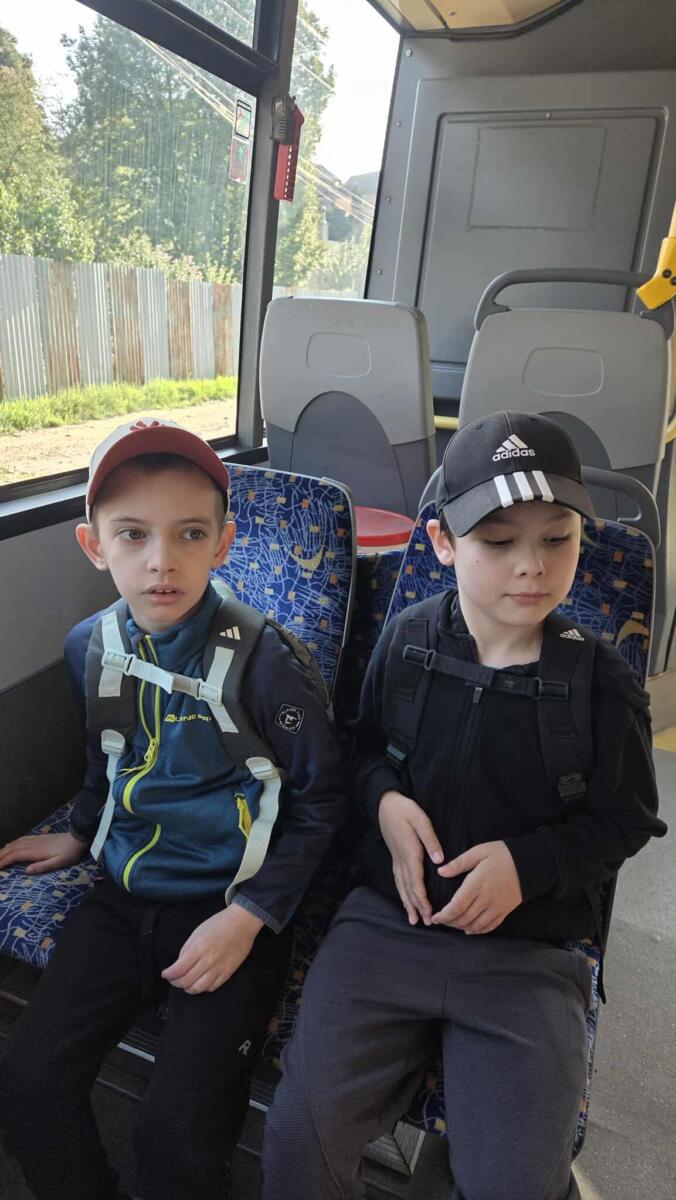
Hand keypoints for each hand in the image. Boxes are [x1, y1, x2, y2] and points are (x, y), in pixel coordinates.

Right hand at [0, 831, 87, 874]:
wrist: (78, 837)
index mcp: (36, 851)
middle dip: (1, 855)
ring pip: (16, 843)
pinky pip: (22, 839)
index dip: (4, 861)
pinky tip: (10, 845)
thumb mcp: (59, 862)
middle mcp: (33, 844)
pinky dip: (13, 843)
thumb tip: (26, 871)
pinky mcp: (39, 837)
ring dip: (5, 849)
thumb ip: (43, 866)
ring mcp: (35, 839)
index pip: (15, 855)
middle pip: (12, 848)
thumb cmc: (70, 852)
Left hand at [162, 903, 263, 994]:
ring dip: (188, 989)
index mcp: (198, 948)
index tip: (165, 974)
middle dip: (175, 983)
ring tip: (185, 984)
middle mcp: (208, 960)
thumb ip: (187, 949)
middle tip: (173, 980)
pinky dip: (203, 988)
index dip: (169, 975)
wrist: (242, 923)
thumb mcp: (197, 932)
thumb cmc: (218, 924)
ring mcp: (219, 968)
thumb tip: (179, 964)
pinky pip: (212, 987)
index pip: (178, 969)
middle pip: (186, 981)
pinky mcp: (228, 973)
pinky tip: (199, 983)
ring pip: (199, 988)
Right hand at [378, 790, 443, 925]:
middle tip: (426, 923)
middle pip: (409, 888)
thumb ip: (430, 840)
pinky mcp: (396, 858)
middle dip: (418, 907)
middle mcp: (401, 860)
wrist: (385, 804)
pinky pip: (398, 880)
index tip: (429, 912)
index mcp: (410, 852)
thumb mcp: (420, 820)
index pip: (416, 881)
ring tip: (413, 920)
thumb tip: (439, 860)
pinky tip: (406, 901)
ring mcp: (397, 860)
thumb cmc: (405, 810)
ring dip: (408, 904)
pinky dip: (402, 893)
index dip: (422, 899)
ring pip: (402, 887)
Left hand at [432, 841, 522, 933]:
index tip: (435, 917)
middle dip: (450, 922)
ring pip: (476, 925)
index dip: (444, 915)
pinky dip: (478, 930)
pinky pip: (490, 926)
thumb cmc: (502, 854)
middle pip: (464, 918)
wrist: (530, 863)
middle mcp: (486, 899)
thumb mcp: (479, 851)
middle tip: (440, 920)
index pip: (457, 906)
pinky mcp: (505, 911)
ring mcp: (497, 907)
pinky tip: (470, 929)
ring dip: (461, 927)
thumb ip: (459, 863)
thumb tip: (441, 872)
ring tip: (452, 924)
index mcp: (477, 884)